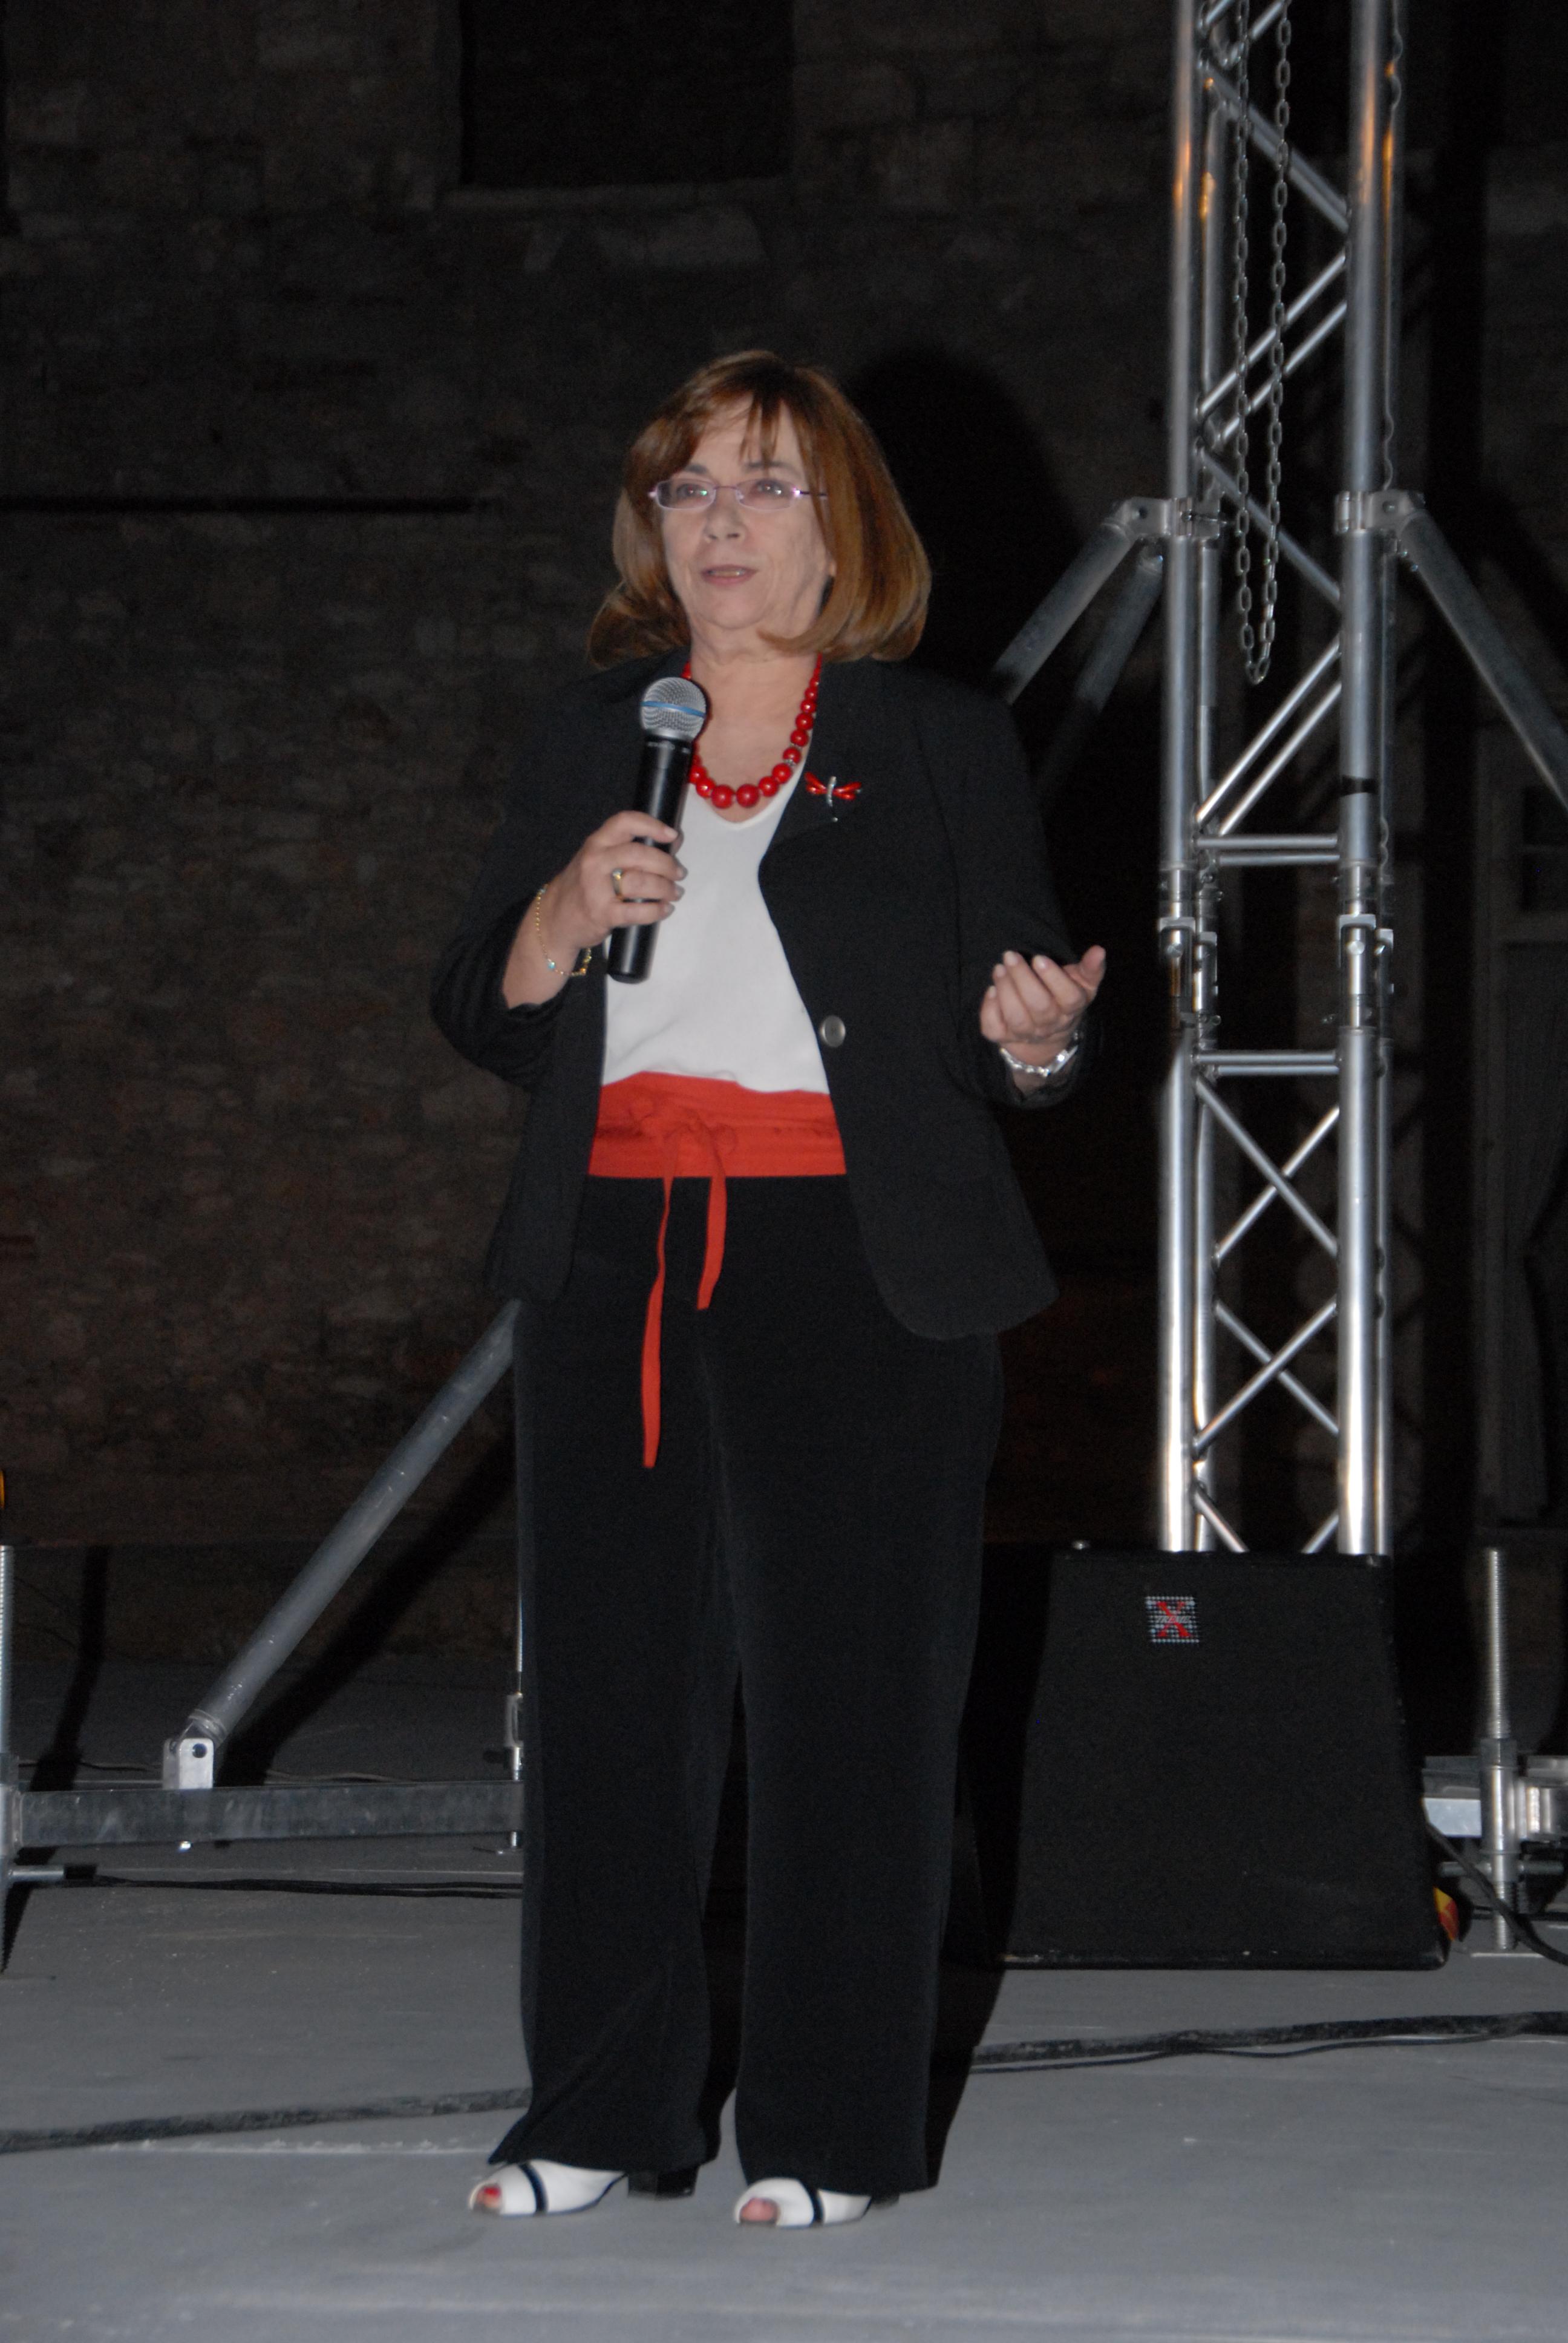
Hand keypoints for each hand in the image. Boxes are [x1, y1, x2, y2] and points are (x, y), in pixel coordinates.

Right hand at [502, 810, 684, 1005]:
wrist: (556, 918)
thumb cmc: (585, 886)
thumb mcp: (600, 860)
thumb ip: (631, 849)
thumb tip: (674, 841)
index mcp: (596, 843)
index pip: (624, 822)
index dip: (652, 825)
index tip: (672, 835)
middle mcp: (595, 861)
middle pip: (638, 854)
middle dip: (666, 864)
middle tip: (679, 873)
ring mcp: (596, 888)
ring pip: (641, 882)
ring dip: (665, 888)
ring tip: (674, 893)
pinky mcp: (602, 914)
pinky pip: (637, 911)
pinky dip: (656, 910)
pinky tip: (665, 910)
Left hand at [979, 944, 1105, 1080]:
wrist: (1046, 1033)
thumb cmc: (1063, 997)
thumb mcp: (1082, 983)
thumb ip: (1091, 968)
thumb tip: (1099, 950)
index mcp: (1071, 1009)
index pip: (1068, 997)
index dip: (1053, 978)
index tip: (1039, 959)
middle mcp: (1050, 1024)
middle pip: (1039, 1006)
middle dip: (1023, 979)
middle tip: (1010, 955)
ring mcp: (1026, 1033)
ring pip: (1016, 1017)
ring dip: (1006, 991)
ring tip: (999, 968)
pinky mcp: (1004, 1037)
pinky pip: (994, 1028)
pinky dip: (989, 1009)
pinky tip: (991, 990)